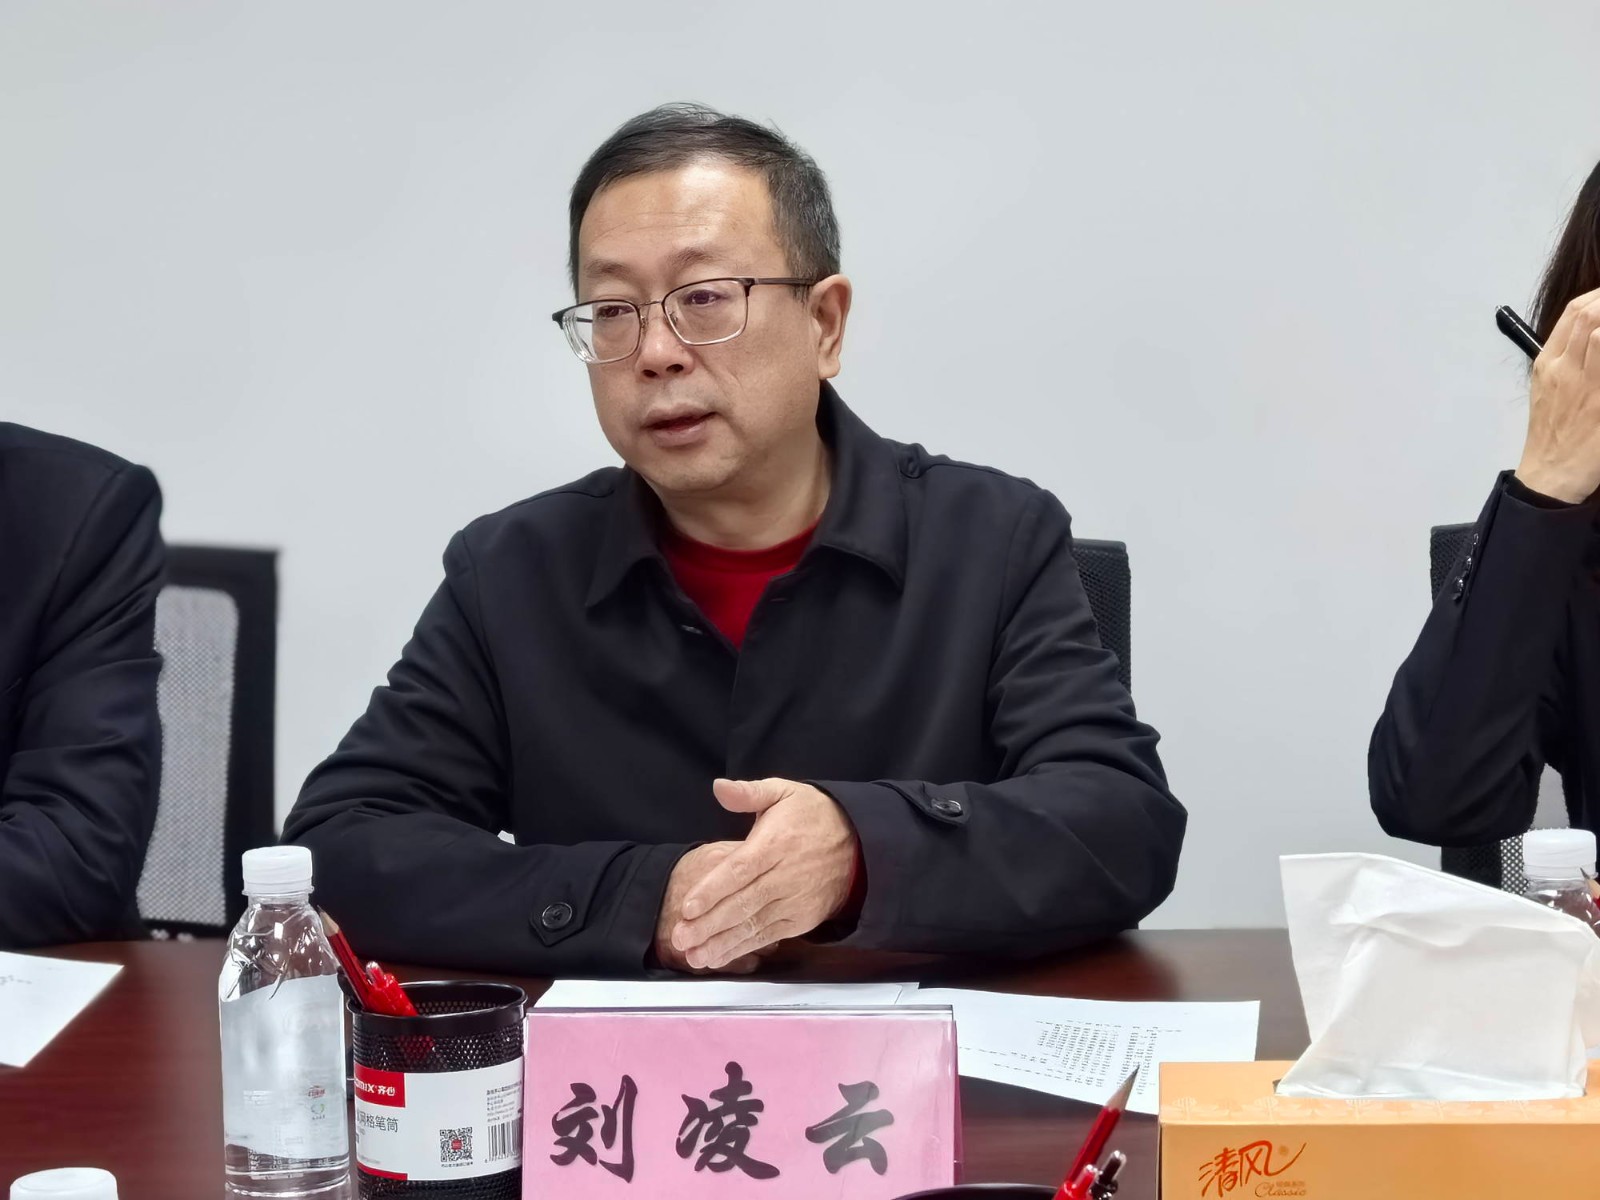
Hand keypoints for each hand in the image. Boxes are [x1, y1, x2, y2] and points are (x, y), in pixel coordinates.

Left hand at [670, 778, 857, 970]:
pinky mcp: (802, 920)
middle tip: (679, 937)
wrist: (860, 843)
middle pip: (743, 903)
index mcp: (777, 843)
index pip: (740, 869)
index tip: (688, 907)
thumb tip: (718, 787)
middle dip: (709, 924)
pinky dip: (742, 948)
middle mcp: (786, 875)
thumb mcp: (784, 792)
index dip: (713, 890)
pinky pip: (768, 936)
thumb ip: (749, 792)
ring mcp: (795, 901)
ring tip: (693, 956)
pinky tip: (718, 957)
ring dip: (721, 943)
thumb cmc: (813, 815)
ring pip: (754, 925)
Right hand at [1517, 287, 1599, 502]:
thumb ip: (1565, 362)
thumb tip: (1591, 338)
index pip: (1572, 314)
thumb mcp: (1546, 390)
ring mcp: (1584, 385)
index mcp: (1548, 364)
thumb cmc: (1552, 433)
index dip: (1598, 295)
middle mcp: (1564, 370)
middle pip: (1589, 316)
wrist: (1551, 473)